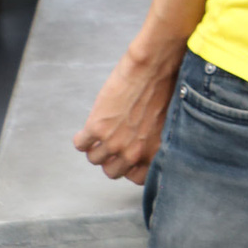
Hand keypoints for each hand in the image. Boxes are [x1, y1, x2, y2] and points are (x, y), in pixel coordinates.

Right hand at [73, 36, 184, 183]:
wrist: (154, 68)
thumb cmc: (166, 89)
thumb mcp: (167, 124)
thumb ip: (155, 141)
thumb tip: (142, 148)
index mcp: (156, 153)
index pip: (138, 178)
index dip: (130, 167)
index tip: (127, 158)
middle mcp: (136, 153)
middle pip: (113, 172)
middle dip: (111, 159)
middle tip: (111, 145)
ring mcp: (115, 143)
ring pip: (94, 159)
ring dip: (95, 148)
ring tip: (99, 135)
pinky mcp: (97, 128)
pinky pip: (80, 144)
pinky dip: (82, 138)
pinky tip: (88, 128)